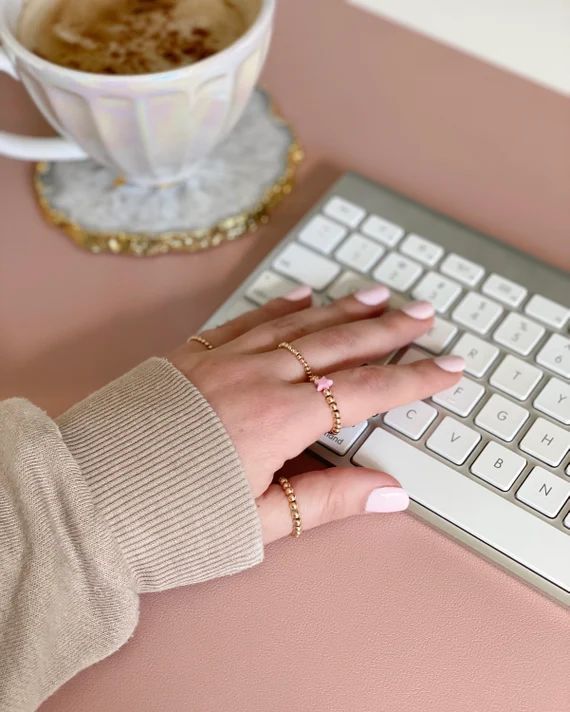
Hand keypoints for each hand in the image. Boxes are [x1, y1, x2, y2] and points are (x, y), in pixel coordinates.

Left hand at [169, 285, 463, 543]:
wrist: (87, 496)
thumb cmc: (172, 517)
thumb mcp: (257, 522)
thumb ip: (328, 500)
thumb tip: (391, 492)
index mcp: (281, 419)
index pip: (366, 392)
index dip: (412, 380)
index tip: (448, 368)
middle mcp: (258, 377)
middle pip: (338, 346)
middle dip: (388, 330)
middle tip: (424, 314)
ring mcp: (224, 360)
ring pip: (298, 324)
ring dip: (342, 309)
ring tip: (380, 294)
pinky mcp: (193, 355)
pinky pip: (246, 320)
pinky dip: (279, 305)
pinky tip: (303, 295)